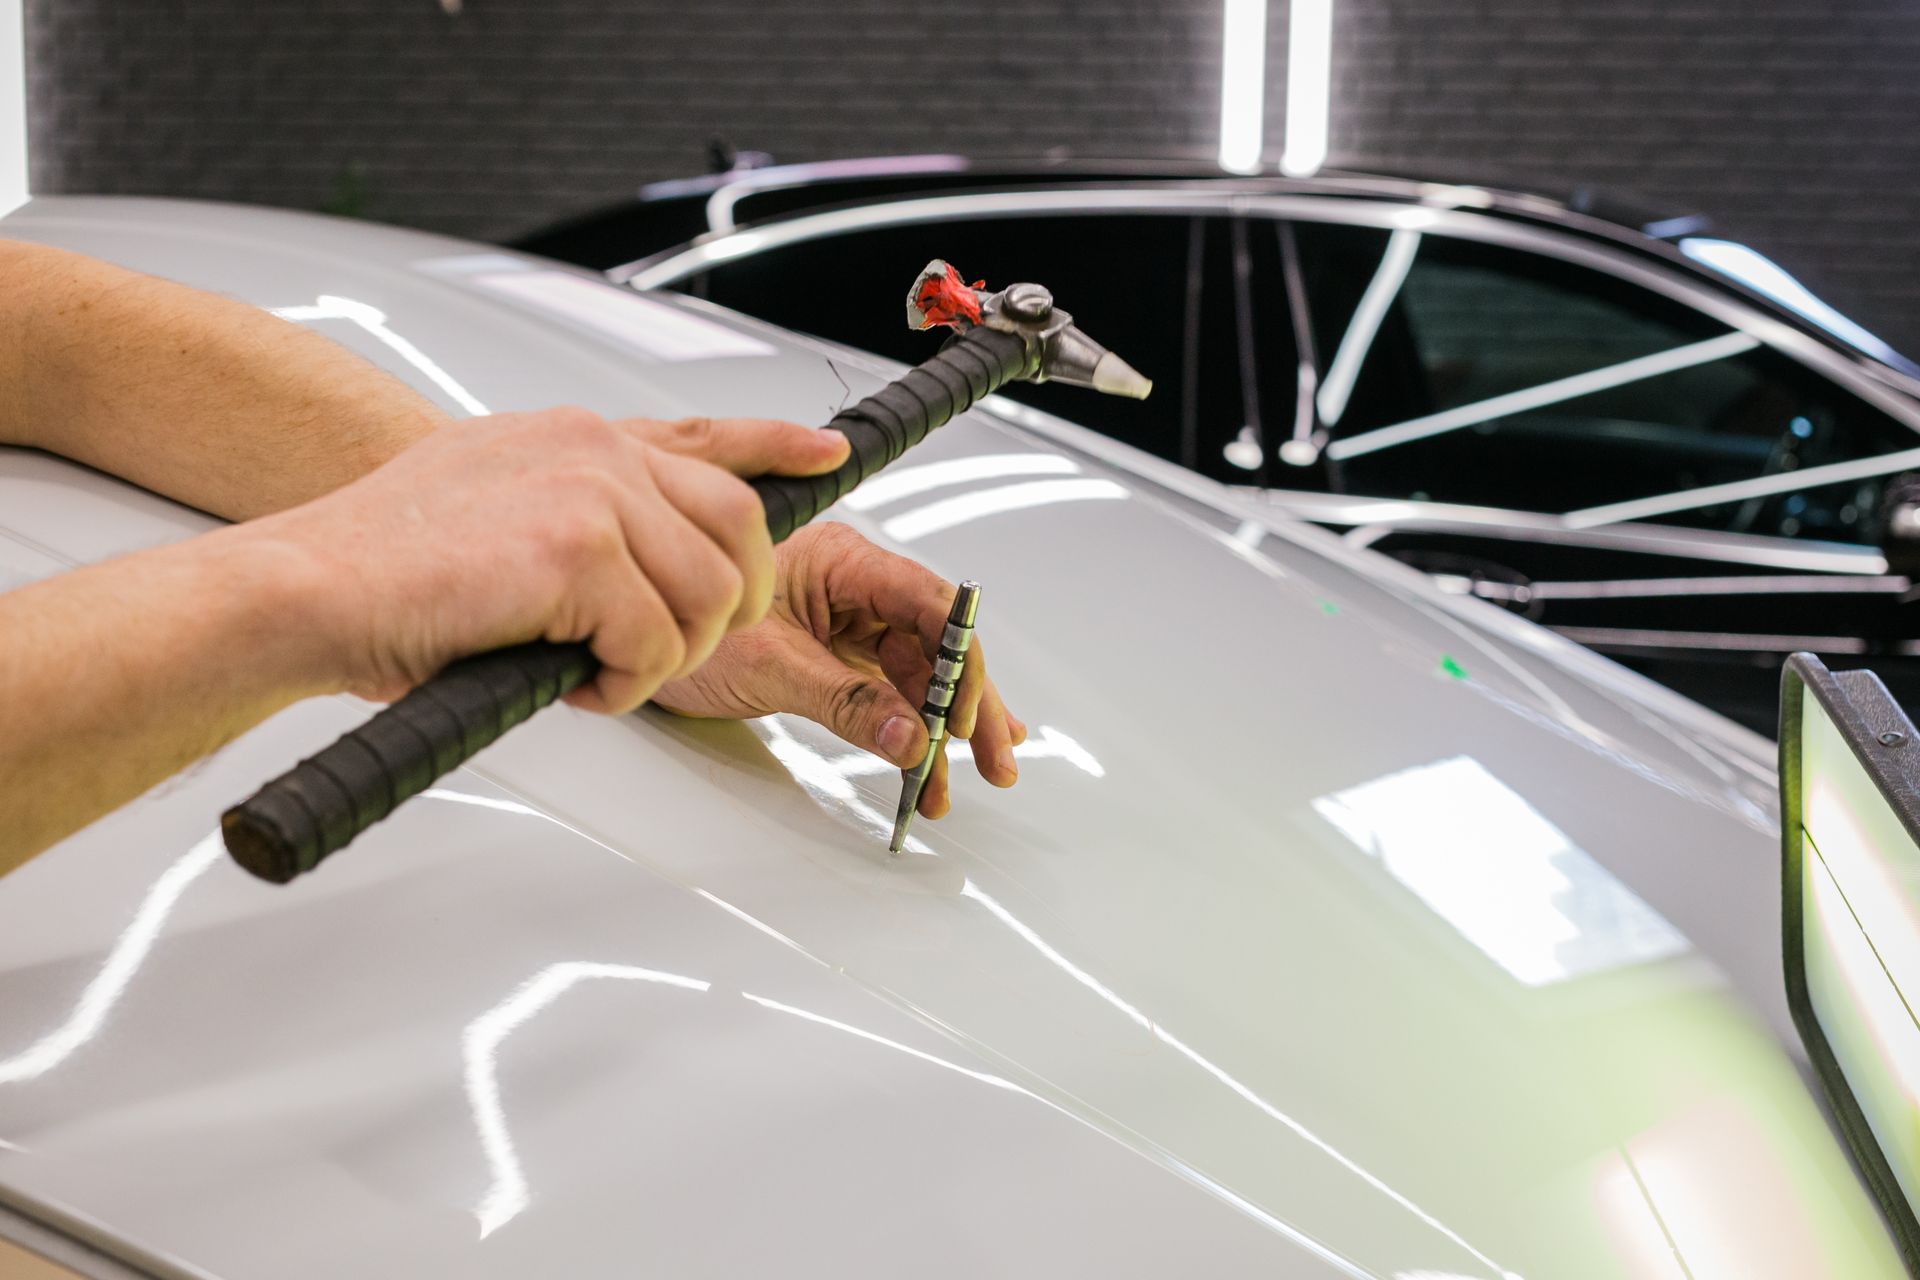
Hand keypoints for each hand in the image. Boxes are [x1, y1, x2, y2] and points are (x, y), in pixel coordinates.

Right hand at [255, 408, 848, 712]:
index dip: (778, 446)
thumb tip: (641, 567)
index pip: (708, 435)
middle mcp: (593, 449)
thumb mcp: (496, 507)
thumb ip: (577, 515)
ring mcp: (589, 491)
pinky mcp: (576, 549)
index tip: (826, 453)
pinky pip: (656, 641)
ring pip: (709, 596)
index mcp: (578, 437)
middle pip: (741, 530)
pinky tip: (574, 685)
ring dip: (666, 659)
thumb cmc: (386, 571)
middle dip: (724, 610)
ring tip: (599, 672)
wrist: (306, 588)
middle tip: (661, 653)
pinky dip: (626, 685)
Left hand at [654, 522, 1026, 820]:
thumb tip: (908, 734)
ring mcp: (844, 623)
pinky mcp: (831, 655)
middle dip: (967, 705)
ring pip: (915, 674)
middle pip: (935, 644)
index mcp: (842, 562)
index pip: (928, 604)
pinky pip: (885, 691)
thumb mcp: (771, 667)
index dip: (957, 659)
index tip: (964, 714)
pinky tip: (932, 758)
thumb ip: (847, 701)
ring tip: (949, 783)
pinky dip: (907, 728)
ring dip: (937, 729)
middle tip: (991, 758)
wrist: (626, 645)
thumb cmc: (686, 628)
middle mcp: (852, 587)